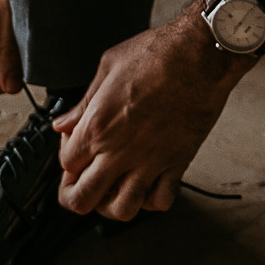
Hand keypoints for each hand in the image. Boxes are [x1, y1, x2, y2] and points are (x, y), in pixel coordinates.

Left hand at [53, 8, 247, 220]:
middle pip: (82, 199)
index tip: (74, 145)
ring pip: (121, 210)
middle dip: (75, 194)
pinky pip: (160, 201)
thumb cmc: (157, 54)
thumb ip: (84, 102)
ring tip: (112, 186)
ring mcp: (149, 162)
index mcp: (98, 126)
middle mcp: (120, 151)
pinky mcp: (177, 164)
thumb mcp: (108, 66)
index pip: (66, 163)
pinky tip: (147, 183)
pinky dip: (151, 200)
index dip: (66, 156)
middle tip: (82, 179)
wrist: (200, 56)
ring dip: (111, 204)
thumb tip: (64, 122)